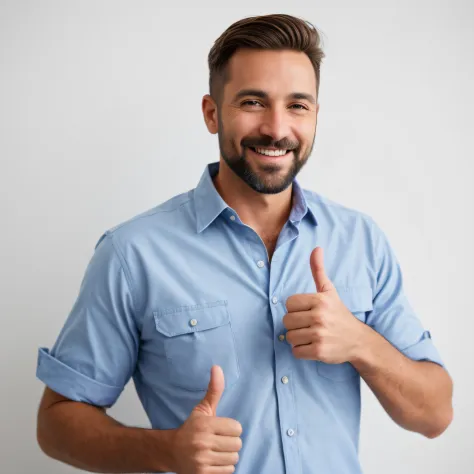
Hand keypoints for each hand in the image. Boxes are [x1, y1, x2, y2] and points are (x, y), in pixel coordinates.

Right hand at [169, 365, 242, 473]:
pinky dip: (224, 468)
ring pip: (234, 459)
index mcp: (205, 425)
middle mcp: (203, 443)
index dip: (231, 428)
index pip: (237, 428)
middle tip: (219, 441)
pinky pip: (228, 472)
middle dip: (230, 443)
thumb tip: (217, 367)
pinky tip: (214, 461)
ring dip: (228, 456)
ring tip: (217, 451)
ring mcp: (202, 461)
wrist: (171, 452)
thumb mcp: (202, 408)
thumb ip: (214, 389)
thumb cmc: (191, 428)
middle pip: (237, 444)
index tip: (222, 429)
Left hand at [283, 247, 364, 363]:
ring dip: (298, 339)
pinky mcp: (319, 352)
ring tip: (312, 336)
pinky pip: (296, 352)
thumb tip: (316, 248)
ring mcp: (320, 335)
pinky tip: (313, 346)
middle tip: (310, 325)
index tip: (308, 312)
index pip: (289, 304)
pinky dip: (302, 351)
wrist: (358, 341)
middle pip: (287, 321)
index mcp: (320, 300)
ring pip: (290, 337)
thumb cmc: (339, 314)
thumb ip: (318, 270)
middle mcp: (320, 316)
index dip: (295, 309)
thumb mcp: (329, 291)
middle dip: (295, 325)